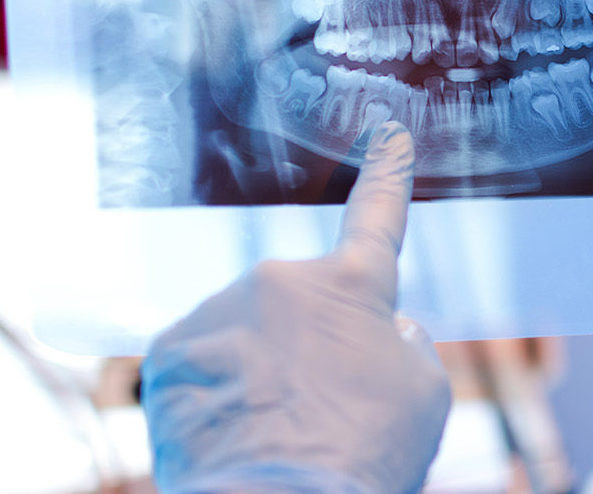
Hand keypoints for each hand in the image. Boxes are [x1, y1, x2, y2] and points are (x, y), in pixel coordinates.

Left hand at [141, 122, 450, 493]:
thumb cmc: (361, 457)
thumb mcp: (424, 397)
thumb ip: (404, 346)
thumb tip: (384, 333)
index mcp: (352, 286)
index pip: (378, 218)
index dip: (388, 175)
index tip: (390, 136)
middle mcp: (279, 281)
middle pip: (300, 312)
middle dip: (308, 351)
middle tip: (323, 413)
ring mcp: (218, 311)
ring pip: (244, 339)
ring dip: (258, 377)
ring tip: (277, 434)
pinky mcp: (169, 350)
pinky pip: (200, 366)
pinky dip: (215, 399)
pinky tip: (233, 436)